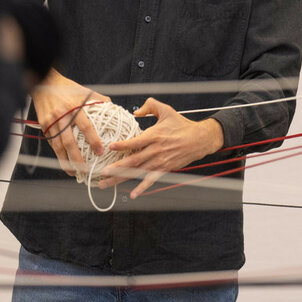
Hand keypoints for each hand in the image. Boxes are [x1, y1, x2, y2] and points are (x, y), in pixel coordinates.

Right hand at [31, 69, 108, 176]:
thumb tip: (114, 108)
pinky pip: (51, 142)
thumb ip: (99, 100)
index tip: (100, 151)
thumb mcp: (85, 91)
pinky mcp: (43, 125)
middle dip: (77, 158)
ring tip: (73, 172)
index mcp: (74, 107)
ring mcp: (51, 122)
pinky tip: (63, 161)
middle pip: (69, 142)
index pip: (86, 127)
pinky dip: (57, 153)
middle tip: (85, 169)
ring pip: (58, 146)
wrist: (44, 82)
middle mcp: (62, 115)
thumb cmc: (68, 87)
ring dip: (65, 161)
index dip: (93, 140)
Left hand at [100, 98, 224, 199]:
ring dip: (121, 179)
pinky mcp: (165, 168)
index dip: (123, 144)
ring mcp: (160, 161)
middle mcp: (155, 150)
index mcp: (154, 135)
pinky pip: (151, 179)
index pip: (136, 141)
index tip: (111, 147)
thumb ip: (150, 106)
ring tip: (106, 183)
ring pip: (137, 171)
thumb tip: (135, 112)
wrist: (200, 139)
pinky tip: (133, 194)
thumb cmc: (182, 124)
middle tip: (102, 172)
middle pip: (133, 160)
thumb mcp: (166, 110)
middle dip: (116, 167)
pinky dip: (142, 187)